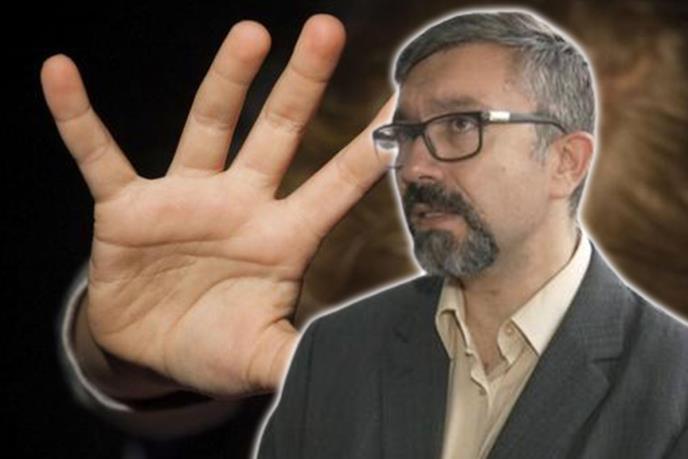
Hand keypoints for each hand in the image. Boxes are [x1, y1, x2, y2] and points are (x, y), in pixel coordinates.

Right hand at [42, 15, 392, 397]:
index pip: (335, 186)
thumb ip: (297, 355)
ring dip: (226, 81)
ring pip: (208, 127)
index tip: (399, 106)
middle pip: (278, 134)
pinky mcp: (126, 208)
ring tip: (250, 33)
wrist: (149, 349)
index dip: (366, 151)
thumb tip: (343, 363)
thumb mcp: (259, 357)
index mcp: (280, 237)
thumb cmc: (214, 346)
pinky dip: (78, 118)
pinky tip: (61, 73)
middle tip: (328, 31)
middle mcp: (239, 204)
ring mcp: (184, 199)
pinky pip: (98, 154)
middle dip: (302, 85)